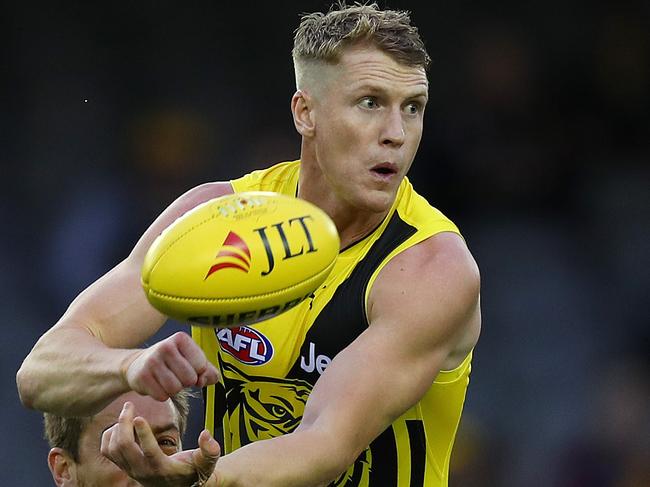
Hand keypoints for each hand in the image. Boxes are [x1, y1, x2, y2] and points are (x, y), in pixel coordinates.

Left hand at [101, 401, 220, 486]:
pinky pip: (108, 451)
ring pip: (113, 449)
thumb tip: (206, 434)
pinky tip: (121, 424)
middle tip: (129, 405)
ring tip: (127, 412)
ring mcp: (131, 470)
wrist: (180, 485)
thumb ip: (210, 450)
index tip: (139, 416)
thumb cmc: (194, 470)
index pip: (148, 452)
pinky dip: (110, 435)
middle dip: (123, 424)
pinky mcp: (125, 466)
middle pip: (124, 448)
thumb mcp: (207, 462)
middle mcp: (142, 471)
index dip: (142, 434)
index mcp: (162, 469)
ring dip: (116, 428)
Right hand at [124, 332, 218, 400]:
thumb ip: (207, 370)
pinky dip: (162, 394)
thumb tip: (206, 379)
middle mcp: (165, 346)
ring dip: (174, 389)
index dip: (198, 372)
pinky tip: (157, 384)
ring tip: (168, 379)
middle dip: (186, 382)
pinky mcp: (142, 377)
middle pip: (189, 379)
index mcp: (181, 338)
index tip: (189, 367)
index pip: (201, 365)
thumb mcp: (191, 359)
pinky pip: (162, 396)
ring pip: (175, 389)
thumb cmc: (171, 361)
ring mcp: (152, 361)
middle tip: (177, 375)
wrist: (138, 364)